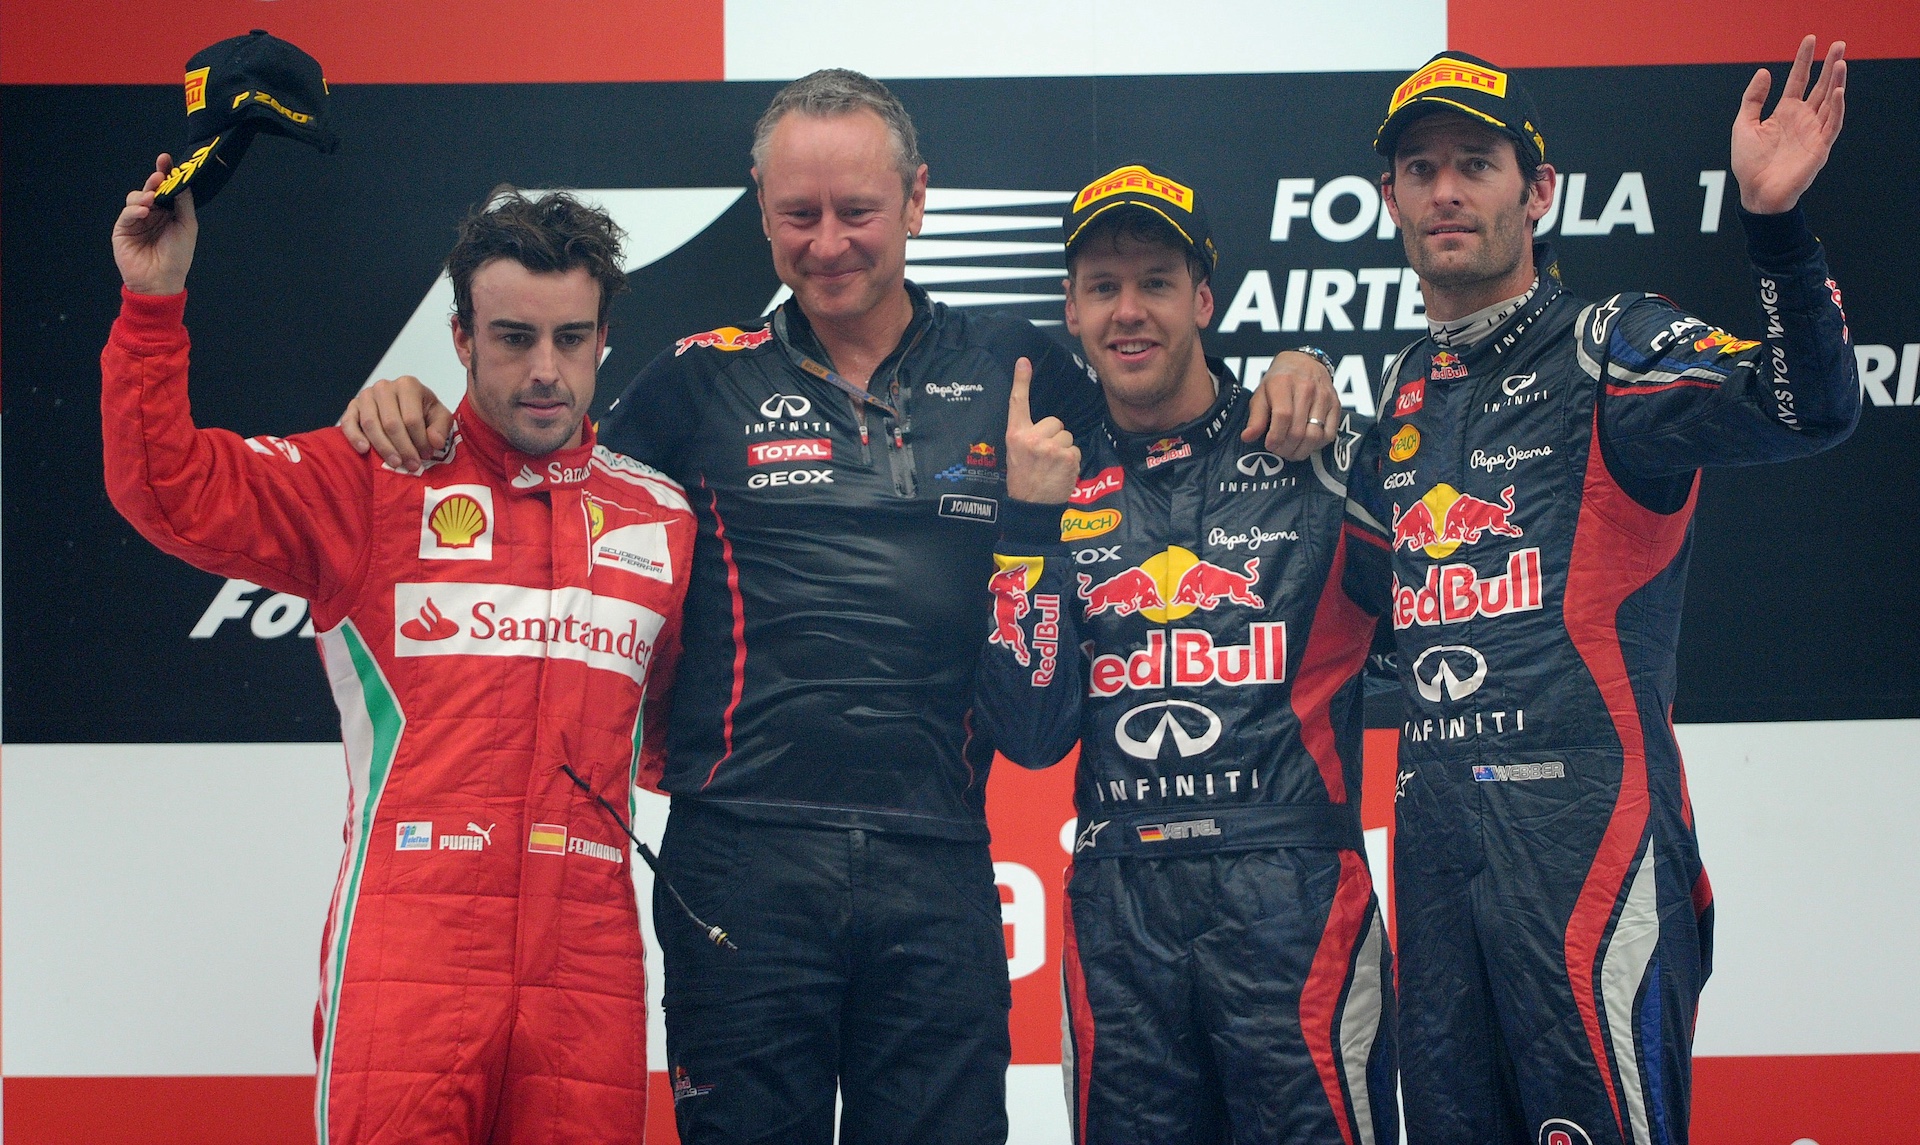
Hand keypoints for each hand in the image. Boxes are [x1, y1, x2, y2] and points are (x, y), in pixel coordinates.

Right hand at [113, 154, 196, 295]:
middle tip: (159, 176)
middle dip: (154, 180)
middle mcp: (152, 213)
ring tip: (152, 199)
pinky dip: (135, 210)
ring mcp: (136, 220)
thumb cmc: (177, 256)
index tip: (165, 159)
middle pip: (150, 189)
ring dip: (144, 195)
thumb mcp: (187, 227)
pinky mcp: (123, 229)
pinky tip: (144, 212)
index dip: (165, 173)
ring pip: (136, 198)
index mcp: (168, 212)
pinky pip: (127, 214)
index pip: (166, 188)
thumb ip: (183, 203)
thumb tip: (182, 181)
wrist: (161, 281)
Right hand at [338, 376, 451, 471]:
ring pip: (371, 424)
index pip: (412, 418)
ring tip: (395, 463)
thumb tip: (435, 442)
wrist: (406, 407)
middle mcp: (384, 387)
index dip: (420, 441)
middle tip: (412, 465)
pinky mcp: (352, 406)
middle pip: (391, 423)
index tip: (426, 456)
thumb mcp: (440, 417)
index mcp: (408, 385)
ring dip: (383, 447)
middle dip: (403, 448)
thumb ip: (441, 428)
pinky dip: (355, 437)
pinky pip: (349, 422)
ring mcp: (366, 395)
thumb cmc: (424, 412)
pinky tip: (364, 450)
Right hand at [1004, 357, 1079, 503]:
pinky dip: (1071, 461)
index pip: (1017, 403)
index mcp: (1015, 435)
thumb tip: (1047, 425)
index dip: (1021, 381)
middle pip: (1055, 422)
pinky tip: (1060, 473)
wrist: (1030, 507)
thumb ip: (1027, 435)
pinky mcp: (1066, 457)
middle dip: (1054, 436)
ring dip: (1063, 450)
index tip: (1023, 361)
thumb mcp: (1015, 453)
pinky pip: (1074, 450)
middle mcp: (1031, 438)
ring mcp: (1050, 448)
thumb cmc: (1023, 479)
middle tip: (1044, 456)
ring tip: (1051, 466)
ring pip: (1067, 436)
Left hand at [1242, 350, 1338, 459]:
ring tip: (1291, 451)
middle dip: (1286, 448)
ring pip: (1315, 435)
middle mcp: (1306, 388)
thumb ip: (1255, 417)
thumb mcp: (1261, 394)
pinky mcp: (1336, 404)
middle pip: (1299, 430)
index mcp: (1283, 383)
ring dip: (1301, 451)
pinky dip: (1317, 445)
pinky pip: (1330, 434)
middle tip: (1279, 451)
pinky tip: (1306, 444)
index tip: (1269, 445)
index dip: (1275, 437)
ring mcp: (1324, 396)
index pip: (1283, 416)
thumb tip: (1247, 438)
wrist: (1304, 362)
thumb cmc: (1279, 382)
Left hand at [1732, 35, 1845, 213]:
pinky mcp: (1820, 148)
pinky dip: (1836, 108)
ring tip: (1841, 62)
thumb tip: (1765, 71)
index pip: (1798, 80)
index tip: (1810, 39)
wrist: (1756, 194)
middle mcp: (1802, 120)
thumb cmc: (1749, 164)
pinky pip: (1832, 125)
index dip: (1804, 60)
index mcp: (1785, 113)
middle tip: (1839, 44)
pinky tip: (1837, 92)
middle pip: (1819, 86)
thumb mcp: (1743, 126)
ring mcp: (1813, 132)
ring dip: (1837, 82)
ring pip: (1830, 102)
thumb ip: (1752, 100)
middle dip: (1829, 65)